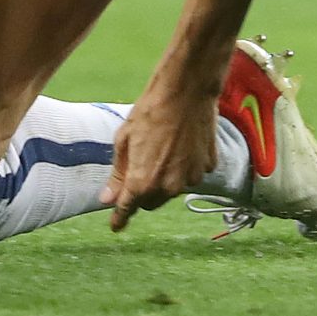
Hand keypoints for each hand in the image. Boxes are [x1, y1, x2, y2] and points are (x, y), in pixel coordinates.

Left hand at [103, 61, 226, 230]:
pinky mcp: (208, 165)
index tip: (116, 226)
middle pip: (151, 202)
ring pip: (173, 188)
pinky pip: (192, 173)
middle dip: (143, 192)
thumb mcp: (124, 141)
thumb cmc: (150, 111)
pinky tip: (183, 143)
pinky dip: (186, 165)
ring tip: (164, 148)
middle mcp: (169, 187)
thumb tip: (107, 199)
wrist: (187, 89)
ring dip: (166, 178)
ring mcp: (191, 177)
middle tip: (140, 167)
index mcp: (142, 183)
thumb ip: (117, 175)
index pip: (127, 210)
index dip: (119, 218)